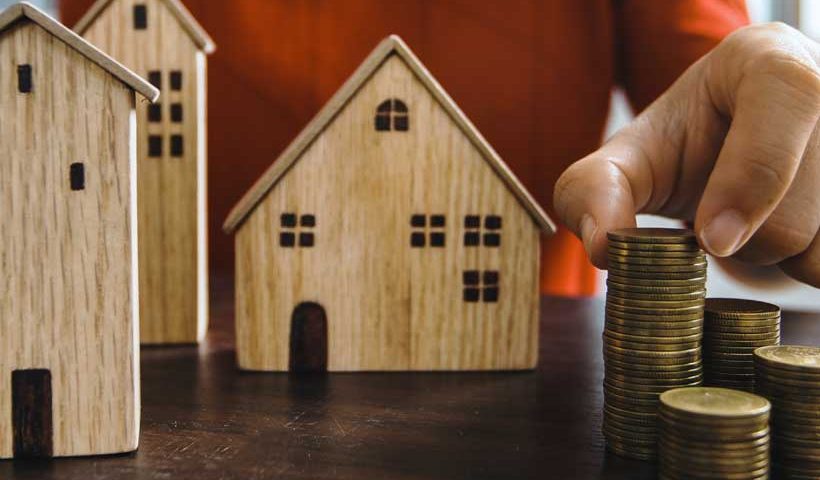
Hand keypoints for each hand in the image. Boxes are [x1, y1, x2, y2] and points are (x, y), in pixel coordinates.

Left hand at [553, 23, 819, 286]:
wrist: (736, 147)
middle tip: (723, 220)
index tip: (711, 239)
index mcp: (768, 58)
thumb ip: (596, 189)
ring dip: (785, 257)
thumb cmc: (685, 146)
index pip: (790, 97)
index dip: (752, 177)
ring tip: (762, 217)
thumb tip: (605, 246)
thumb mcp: (630, 158)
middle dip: (748, 241)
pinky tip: (794, 230)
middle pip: (802, 210)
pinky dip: (811, 263)